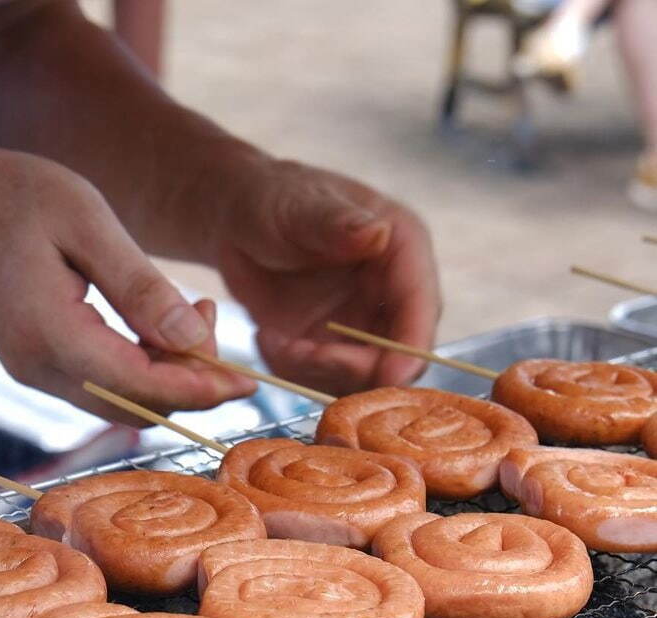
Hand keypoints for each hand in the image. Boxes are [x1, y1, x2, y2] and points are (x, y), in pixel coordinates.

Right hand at [0, 143, 253, 421]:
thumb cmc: (11, 195)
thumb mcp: (85, 221)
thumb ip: (140, 286)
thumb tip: (193, 340)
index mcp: (51, 336)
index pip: (142, 387)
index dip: (201, 388)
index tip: (250, 378)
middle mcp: (40, 370)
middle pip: (136, 407)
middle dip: (191, 383)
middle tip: (219, 327)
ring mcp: (35, 373)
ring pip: (122, 402)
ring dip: (168, 375)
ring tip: (196, 313)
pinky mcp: (38, 365)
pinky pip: (103, 385)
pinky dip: (142, 366)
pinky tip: (160, 324)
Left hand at [212, 157, 440, 396]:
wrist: (237, 224)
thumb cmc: (272, 199)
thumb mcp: (299, 207)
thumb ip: (336, 223)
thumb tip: (377, 234)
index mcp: (402, 251)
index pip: (420, 308)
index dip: (410, 348)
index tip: (391, 377)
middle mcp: (389, 295)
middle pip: (396, 357)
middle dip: (351, 369)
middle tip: (301, 354)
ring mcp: (360, 327)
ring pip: (356, 378)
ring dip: (313, 372)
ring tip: (273, 339)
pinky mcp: (328, 348)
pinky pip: (319, 379)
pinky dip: (290, 370)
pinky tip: (267, 337)